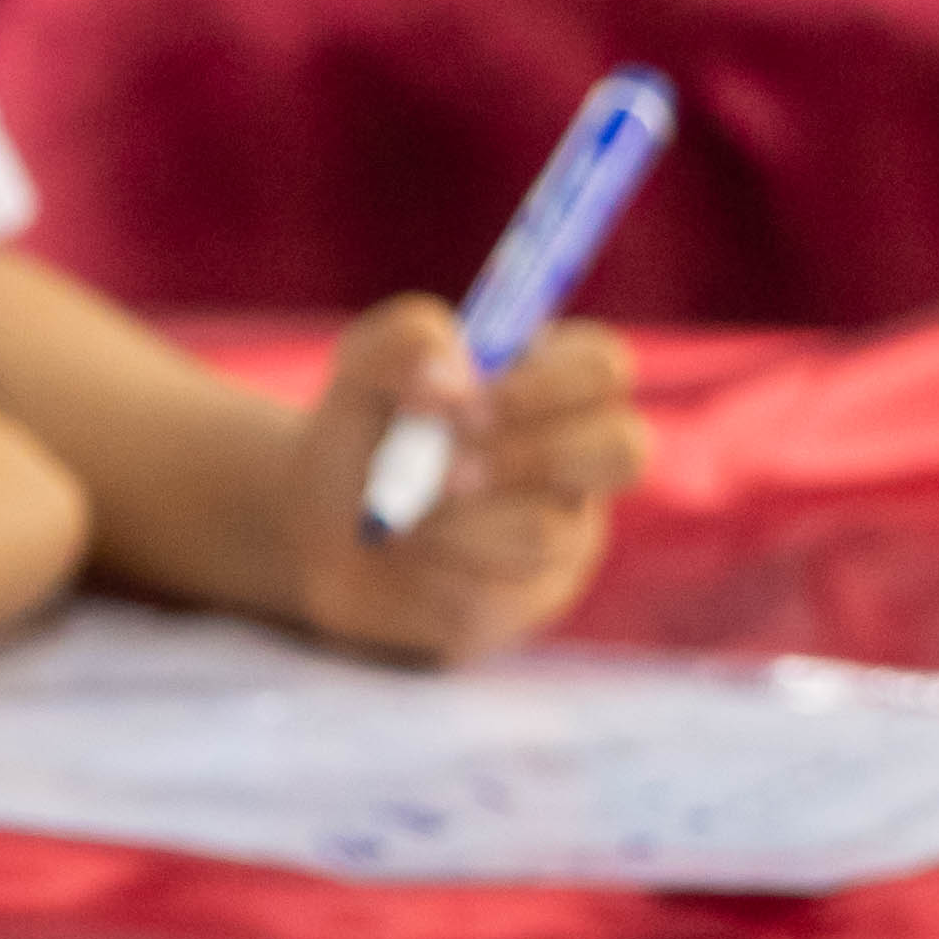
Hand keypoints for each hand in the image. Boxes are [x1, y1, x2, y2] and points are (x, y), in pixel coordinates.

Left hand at [277, 296, 646, 663]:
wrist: (317, 530)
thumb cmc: (363, 434)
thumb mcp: (365, 369)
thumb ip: (407, 340)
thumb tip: (447, 368)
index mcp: (558, 384)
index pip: (602, 369)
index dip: (541, 386)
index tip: (454, 405)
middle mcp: (582, 457)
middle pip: (622, 451)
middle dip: (526, 458)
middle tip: (441, 470)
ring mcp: (568, 532)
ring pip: (545, 531)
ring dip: (454, 521)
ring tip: (398, 515)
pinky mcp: (528, 598)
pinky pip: (496, 592)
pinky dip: (431, 568)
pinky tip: (408, 555)